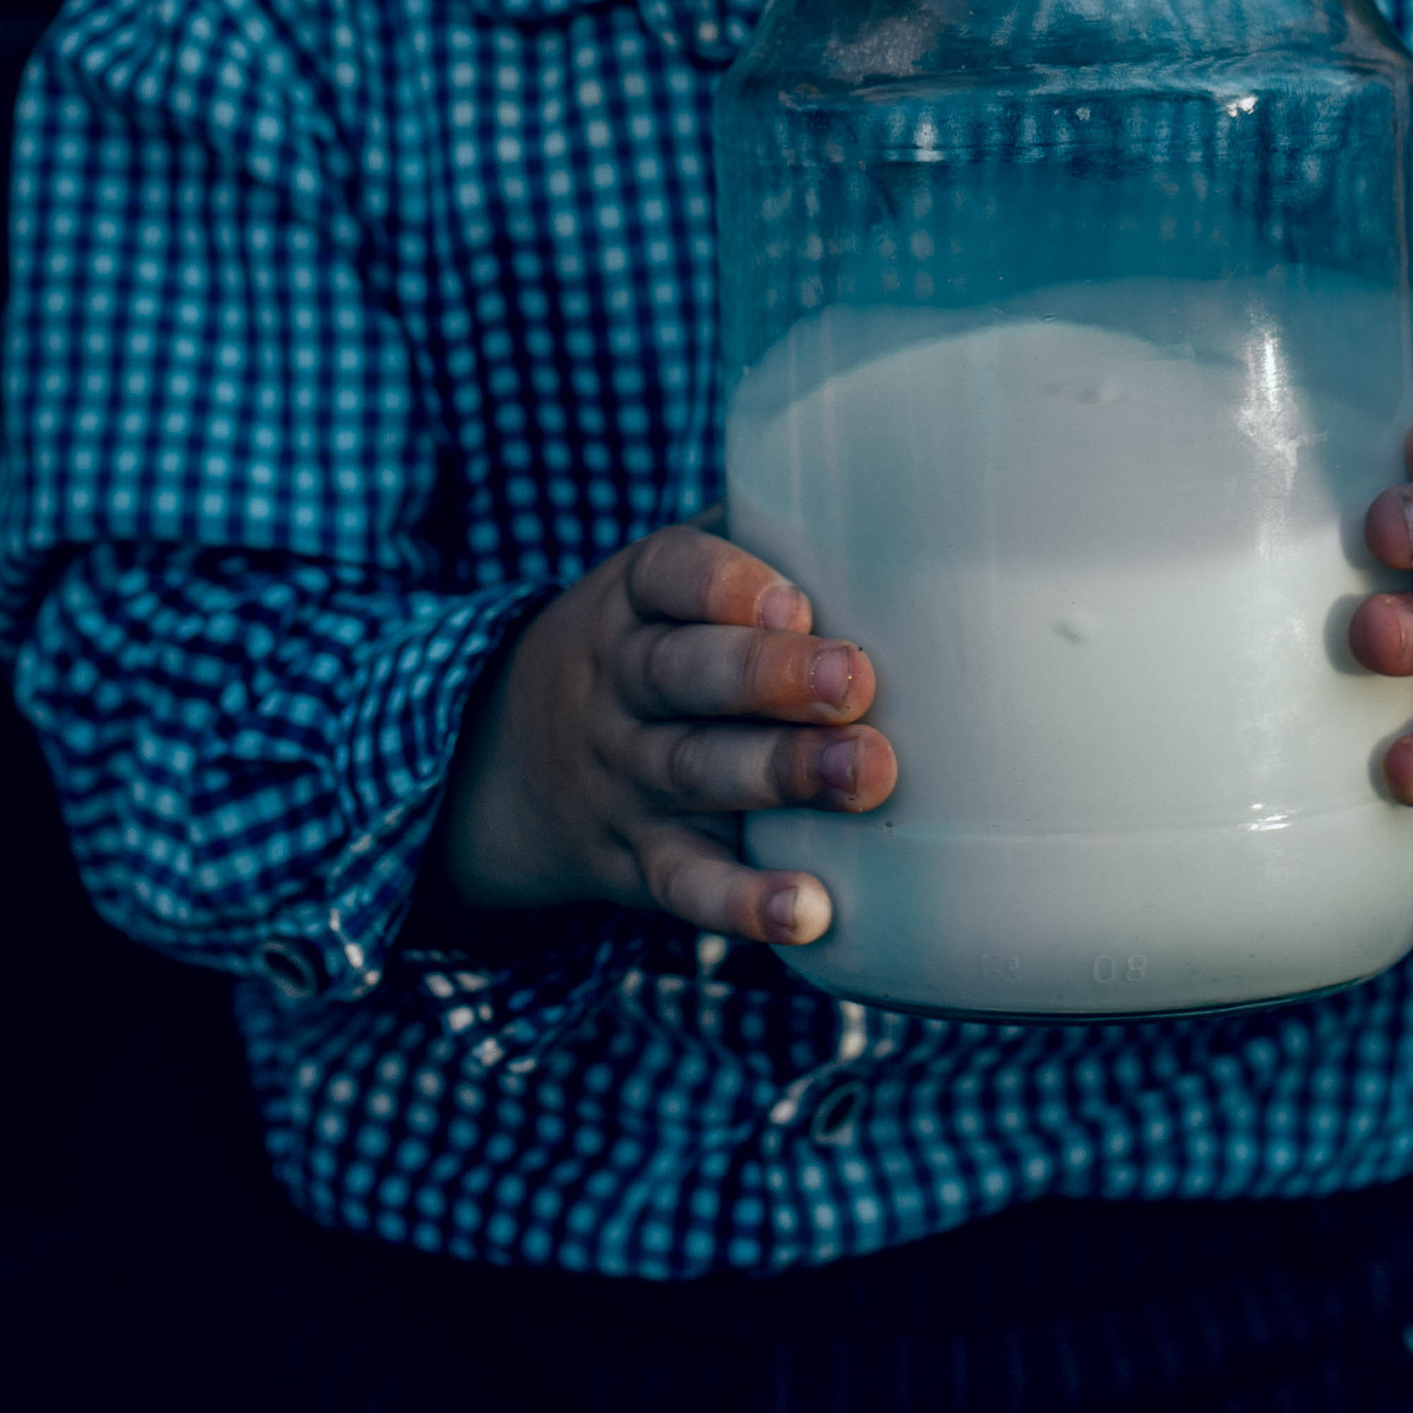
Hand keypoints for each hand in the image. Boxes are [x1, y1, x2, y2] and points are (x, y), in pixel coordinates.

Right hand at [434, 525, 892, 945]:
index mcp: (634, 598)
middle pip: (682, 674)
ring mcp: (623, 776)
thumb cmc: (653, 643)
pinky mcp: (637, 859)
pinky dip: (743, 902)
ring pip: (694, 771)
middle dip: (769, 677)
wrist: (502, 763)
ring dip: (781, 774)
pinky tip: (812, 910)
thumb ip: (764, 540)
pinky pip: (685, 883)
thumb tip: (910, 502)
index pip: (667, 574)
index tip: (795, 601)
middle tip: (854, 681)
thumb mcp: (667, 582)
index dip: (726, 586)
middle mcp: (619, 684)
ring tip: (865, 776)